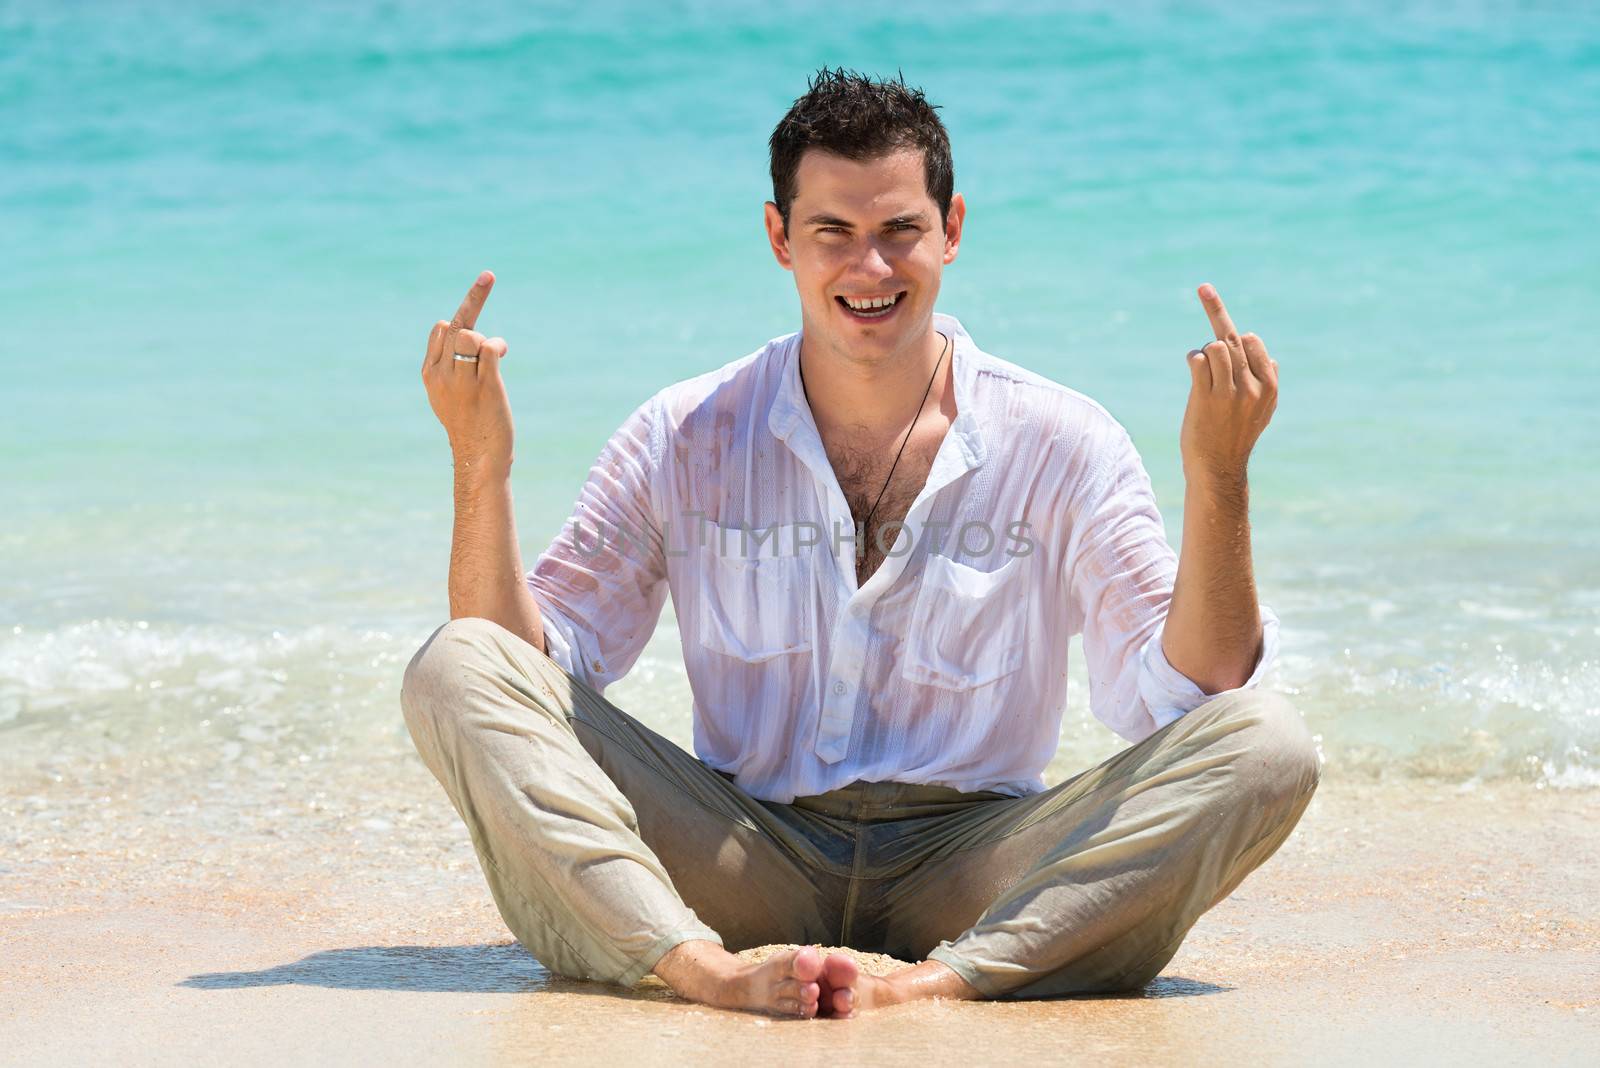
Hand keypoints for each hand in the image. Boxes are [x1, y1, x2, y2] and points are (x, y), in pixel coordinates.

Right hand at [421, 271, 513, 474]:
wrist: (478, 457)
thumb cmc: (468, 423)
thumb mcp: (446, 392)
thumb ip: (448, 364)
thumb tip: (458, 331)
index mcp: (430, 373)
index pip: (440, 328)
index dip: (460, 322)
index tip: (475, 334)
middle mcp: (442, 375)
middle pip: (456, 326)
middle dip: (476, 321)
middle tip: (487, 341)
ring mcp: (463, 382)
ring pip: (469, 335)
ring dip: (486, 339)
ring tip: (495, 356)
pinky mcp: (486, 388)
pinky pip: (491, 348)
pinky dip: (499, 346)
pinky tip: (502, 355)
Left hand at [1179, 284, 1277, 485]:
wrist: (1218, 469)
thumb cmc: (1235, 437)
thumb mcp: (1262, 411)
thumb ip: (1267, 383)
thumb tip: (1269, 356)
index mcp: (1269, 386)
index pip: (1253, 343)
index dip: (1237, 337)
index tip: (1225, 331)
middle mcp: (1253, 386)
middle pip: (1233, 337)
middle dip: (1216, 311)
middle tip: (1204, 287)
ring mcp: (1230, 392)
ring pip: (1217, 345)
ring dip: (1204, 350)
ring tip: (1202, 366)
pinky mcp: (1206, 398)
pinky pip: (1198, 359)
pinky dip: (1193, 358)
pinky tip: (1193, 367)